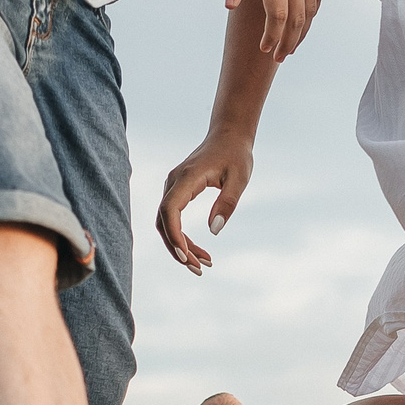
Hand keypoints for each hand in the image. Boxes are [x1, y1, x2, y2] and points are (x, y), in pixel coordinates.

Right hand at [157, 129, 255, 273]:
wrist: (228, 136)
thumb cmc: (236, 155)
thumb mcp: (240, 179)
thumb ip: (227, 203)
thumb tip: (213, 231)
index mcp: (187, 177)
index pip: (170, 211)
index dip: (174, 236)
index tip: (186, 257)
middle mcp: (174, 182)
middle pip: (164, 222)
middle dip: (177, 248)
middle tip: (198, 269)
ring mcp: (173, 186)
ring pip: (166, 223)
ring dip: (180, 245)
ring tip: (202, 264)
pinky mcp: (177, 191)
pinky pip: (172, 218)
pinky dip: (182, 236)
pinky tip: (198, 250)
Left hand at [224, 0, 322, 58]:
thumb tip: (229, 7)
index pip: (278, 15)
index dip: (272, 36)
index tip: (264, 48)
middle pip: (297, 17)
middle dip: (288, 42)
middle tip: (278, 57)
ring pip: (311, 8)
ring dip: (302, 31)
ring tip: (291, 45)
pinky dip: (313, 11)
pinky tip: (305, 20)